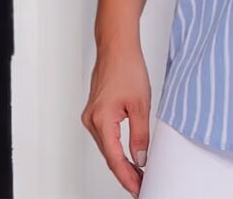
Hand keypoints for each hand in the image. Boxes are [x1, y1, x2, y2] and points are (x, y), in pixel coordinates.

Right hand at [81, 39, 151, 196]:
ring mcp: (91, 117)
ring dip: (120, 161)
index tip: (138, 188)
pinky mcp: (95, 112)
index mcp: (102, 121)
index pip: (115, 158)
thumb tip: (141, 157)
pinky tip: (127, 154)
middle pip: (109, 155)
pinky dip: (116, 147)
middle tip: (141, 184)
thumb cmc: (128, 68)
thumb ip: (140, 133)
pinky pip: (105, 136)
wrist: (117, 47)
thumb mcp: (141, 103)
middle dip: (125, 172)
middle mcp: (91, 121)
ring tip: (138, 173)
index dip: (127, 176)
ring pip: (107, 147)